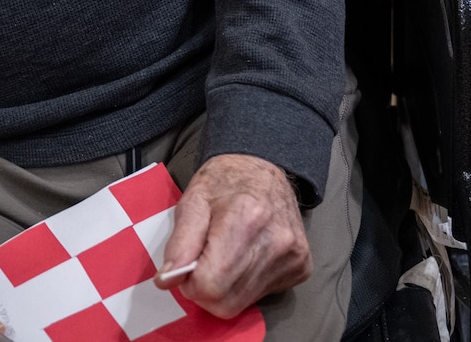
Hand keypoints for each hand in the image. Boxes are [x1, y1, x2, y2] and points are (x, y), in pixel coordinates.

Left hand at [161, 154, 310, 316]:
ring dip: (226, 289)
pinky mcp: (302, 266)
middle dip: (206, 290)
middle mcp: (276, 242)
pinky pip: (262, 295)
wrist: (265, 167)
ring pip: (243, 304)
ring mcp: (293, 256)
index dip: (190, 282)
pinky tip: (247, 257)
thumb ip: (179, 243)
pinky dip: (246, 285)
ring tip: (226, 256)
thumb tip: (168, 281)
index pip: (209, 285)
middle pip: (226, 303)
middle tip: (205, 261)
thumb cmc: (225, 181)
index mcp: (245, 220)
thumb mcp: (192, 200)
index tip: (189, 264)